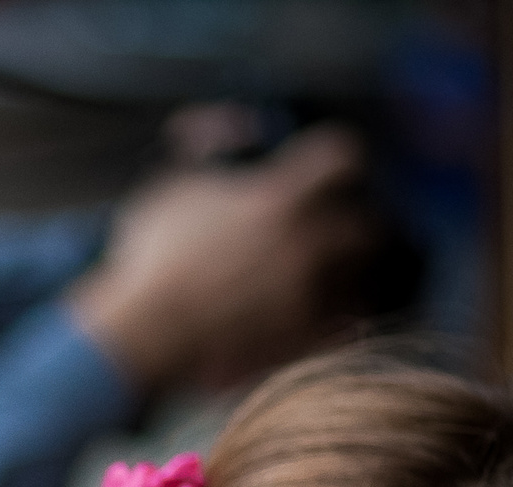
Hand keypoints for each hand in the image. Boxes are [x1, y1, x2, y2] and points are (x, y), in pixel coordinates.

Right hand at [69, 124, 374, 392]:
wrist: (143, 334)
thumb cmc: (150, 258)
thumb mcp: (172, 187)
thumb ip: (209, 148)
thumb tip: (238, 122)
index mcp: (281, 198)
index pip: (344, 156)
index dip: (337, 160)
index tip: (324, 171)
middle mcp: (308, 242)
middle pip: (369, 222)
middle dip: (354, 223)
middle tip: (334, 229)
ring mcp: (311, 293)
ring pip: (365, 277)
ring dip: (353, 274)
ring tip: (333, 277)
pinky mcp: (304, 338)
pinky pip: (347, 325)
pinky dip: (341, 321)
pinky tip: (321, 319)